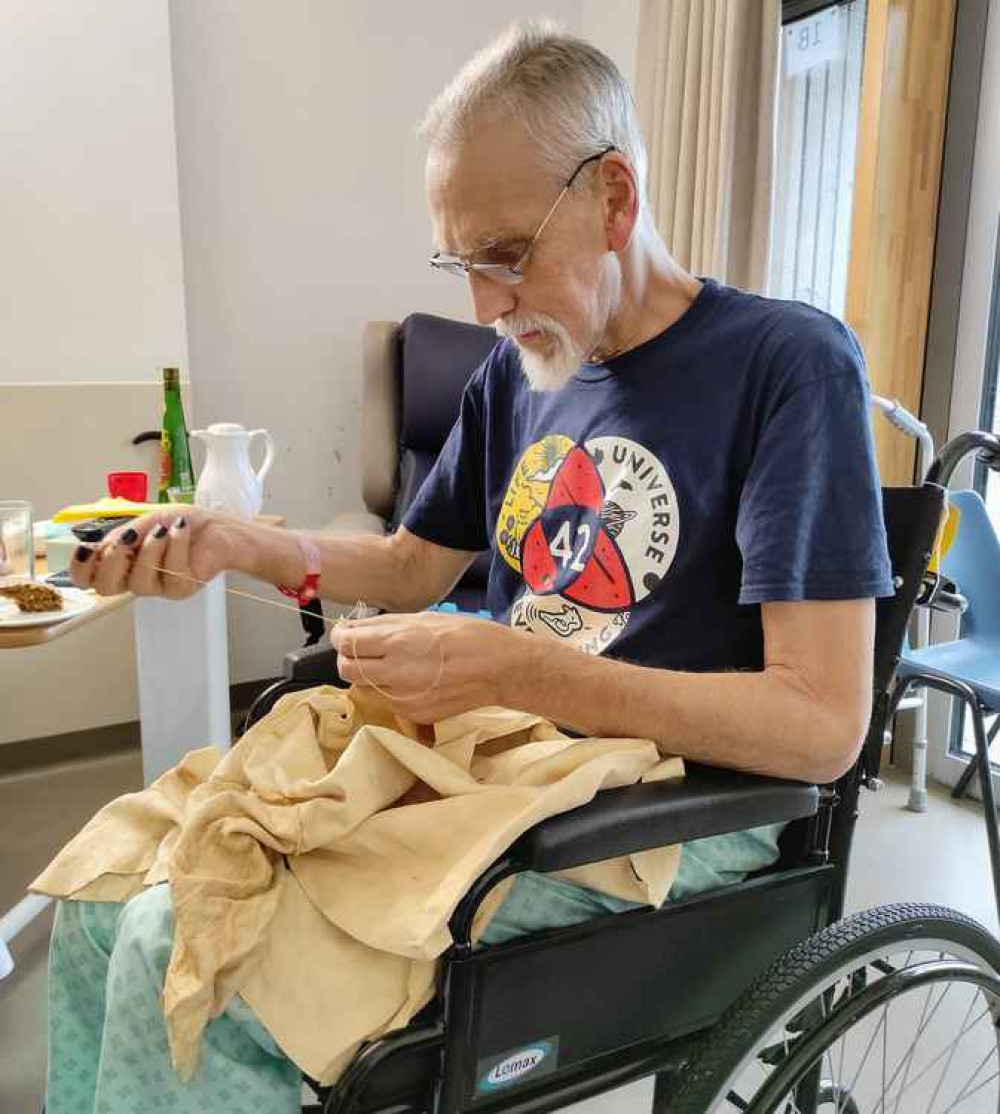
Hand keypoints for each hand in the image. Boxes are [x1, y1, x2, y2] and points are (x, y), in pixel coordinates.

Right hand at [69, 508, 236, 598]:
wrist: (217, 527)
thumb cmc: (179, 524)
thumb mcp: (144, 522)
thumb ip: (121, 535)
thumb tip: (101, 547)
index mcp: (121, 563)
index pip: (89, 578)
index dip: (80, 568)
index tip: (86, 549)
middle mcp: (136, 578)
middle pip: (106, 588)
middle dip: (114, 560)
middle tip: (128, 538)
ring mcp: (158, 587)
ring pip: (139, 582)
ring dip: (151, 549)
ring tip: (163, 529)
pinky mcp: (181, 588)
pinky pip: (170, 572)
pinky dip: (175, 544)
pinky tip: (181, 530)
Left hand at [329, 612, 531, 722]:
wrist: (500, 668)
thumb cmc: (468, 635)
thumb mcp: (424, 618)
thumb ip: (385, 626)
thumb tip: (354, 629)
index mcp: (396, 641)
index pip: (345, 642)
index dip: (342, 636)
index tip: (348, 634)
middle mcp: (395, 672)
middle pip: (345, 669)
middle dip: (350, 658)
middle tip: (365, 651)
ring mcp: (403, 698)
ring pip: (364, 688)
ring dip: (369, 675)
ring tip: (392, 665)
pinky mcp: (413, 714)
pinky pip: (387, 701)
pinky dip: (390, 690)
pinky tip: (412, 679)